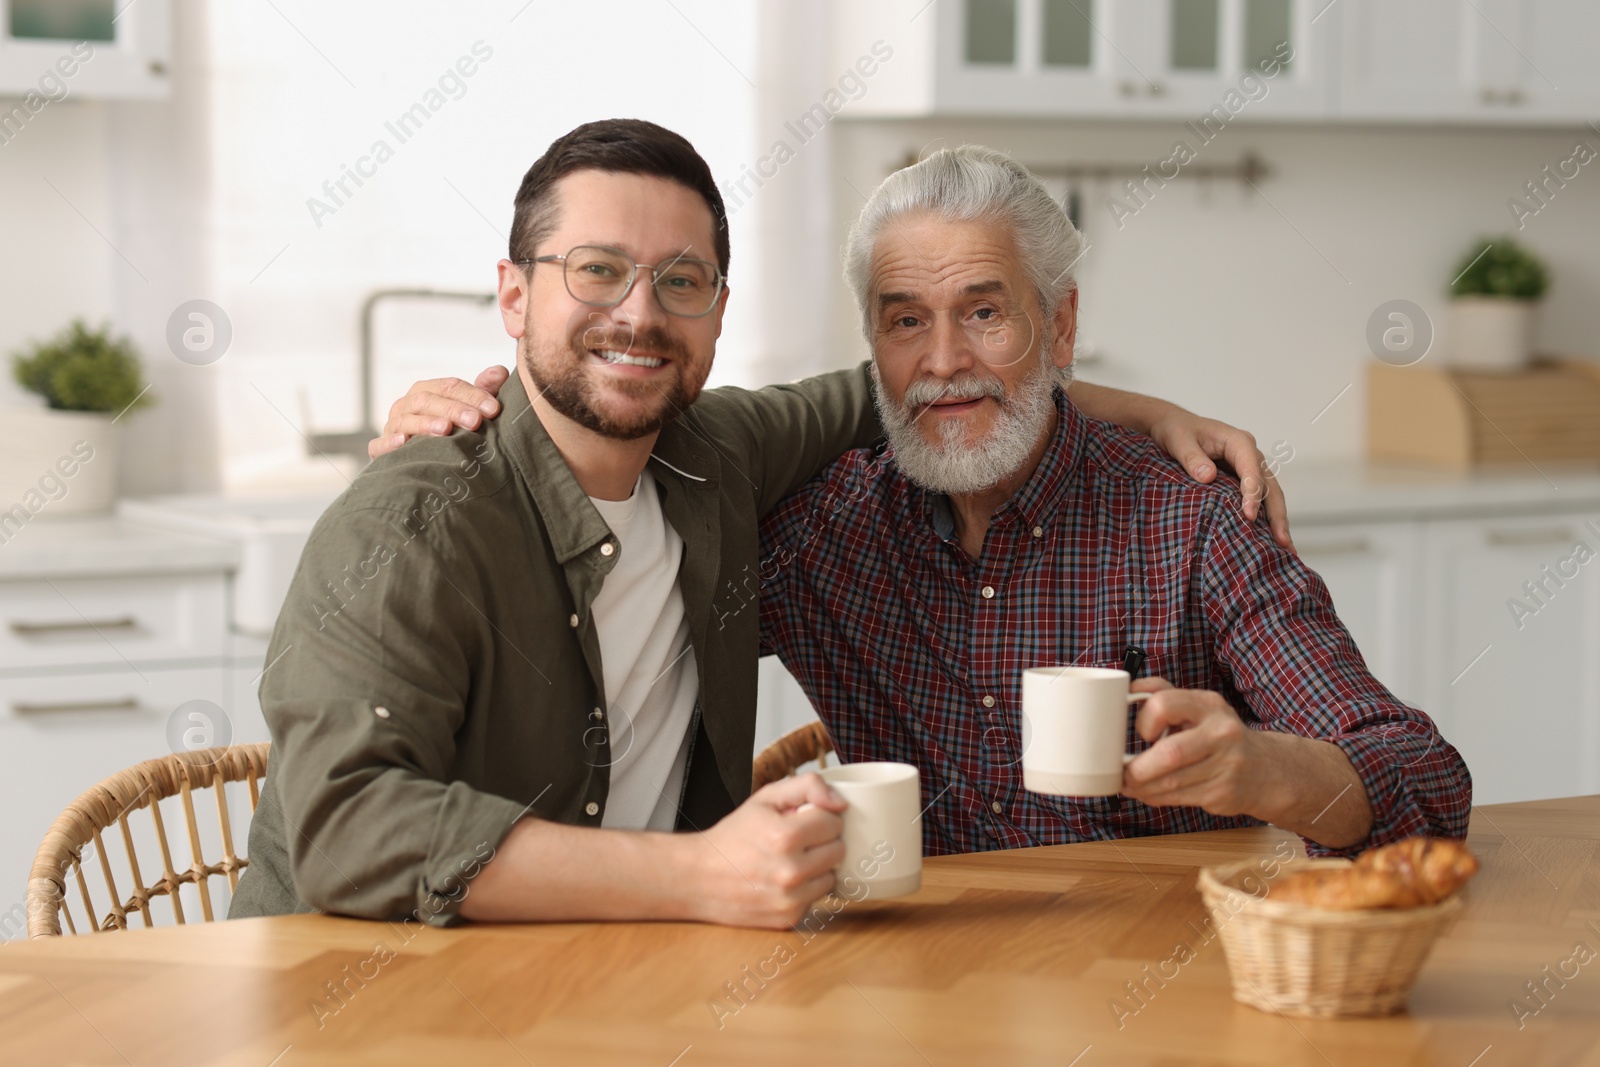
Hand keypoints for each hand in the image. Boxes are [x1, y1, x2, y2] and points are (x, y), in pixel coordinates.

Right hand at [366, 365, 510, 458]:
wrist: (422, 462)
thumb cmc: (448, 431)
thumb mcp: (468, 409)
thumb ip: (482, 391)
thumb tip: (500, 372)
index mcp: (428, 391)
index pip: (450, 387)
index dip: (473, 395)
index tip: (494, 409)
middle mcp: (407, 405)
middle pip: (429, 400)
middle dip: (454, 410)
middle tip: (476, 421)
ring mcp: (393, 426)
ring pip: (407, 420)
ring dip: (426, 424)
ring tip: (445, 429)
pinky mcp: (380, 450)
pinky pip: (380, 444)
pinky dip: (389, 442)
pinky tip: (403, 442)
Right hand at [689, 773, 846, 928]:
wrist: (699, 877)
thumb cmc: (733, 836)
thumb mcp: (765, 797)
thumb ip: (807, 787)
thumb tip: (840, 803)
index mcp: (785, 837)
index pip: (834, 822)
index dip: (818, 817)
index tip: (800, 820)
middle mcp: (790, 872)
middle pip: (838, 850)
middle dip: (821, 841)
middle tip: (796, 840)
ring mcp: (790, 900)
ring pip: (832, 876)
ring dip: (817, 867)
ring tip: (790, 860)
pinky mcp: (788, 919)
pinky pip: (816, 898)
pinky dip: (805, 889)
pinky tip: (783, 881)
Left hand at [1120, 677, 1268, 817]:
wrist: (1267, 769)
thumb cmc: (1220, 735)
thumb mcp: (1200, 707)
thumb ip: (1165, 694)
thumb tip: (1127, 688)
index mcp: (1209, 705)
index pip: (1166, 704)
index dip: (1145, 720)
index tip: (1142, 733)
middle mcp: (1222, 733)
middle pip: (1170, 752)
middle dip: (1139, 768)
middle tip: (1123, 772)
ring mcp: (1226, 765)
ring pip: (1171, 781)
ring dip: (1142, 787)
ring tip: (1128, 785)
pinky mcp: (1223, 793)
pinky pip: (1179, 798)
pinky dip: (1155, 797)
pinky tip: (1146, 793)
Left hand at [1146, 409, 1292, 552]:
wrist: (1174, 426)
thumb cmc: (1177, 431)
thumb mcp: (1178, 441)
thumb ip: (1191, 457)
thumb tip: (1208, 477)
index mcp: (1237, 441)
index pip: (1252, 468)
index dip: (1253, 493)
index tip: (1249, 516)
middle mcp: (1250, 454)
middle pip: (1270, 484)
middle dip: (1277, 513)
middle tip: (1281, 541)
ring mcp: (1249, 467)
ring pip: (1270, 494)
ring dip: (1277, 520)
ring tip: (1285, 548)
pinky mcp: (1243, 479)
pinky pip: (1259, 498)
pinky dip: (1266, 518)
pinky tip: (1270, 540)